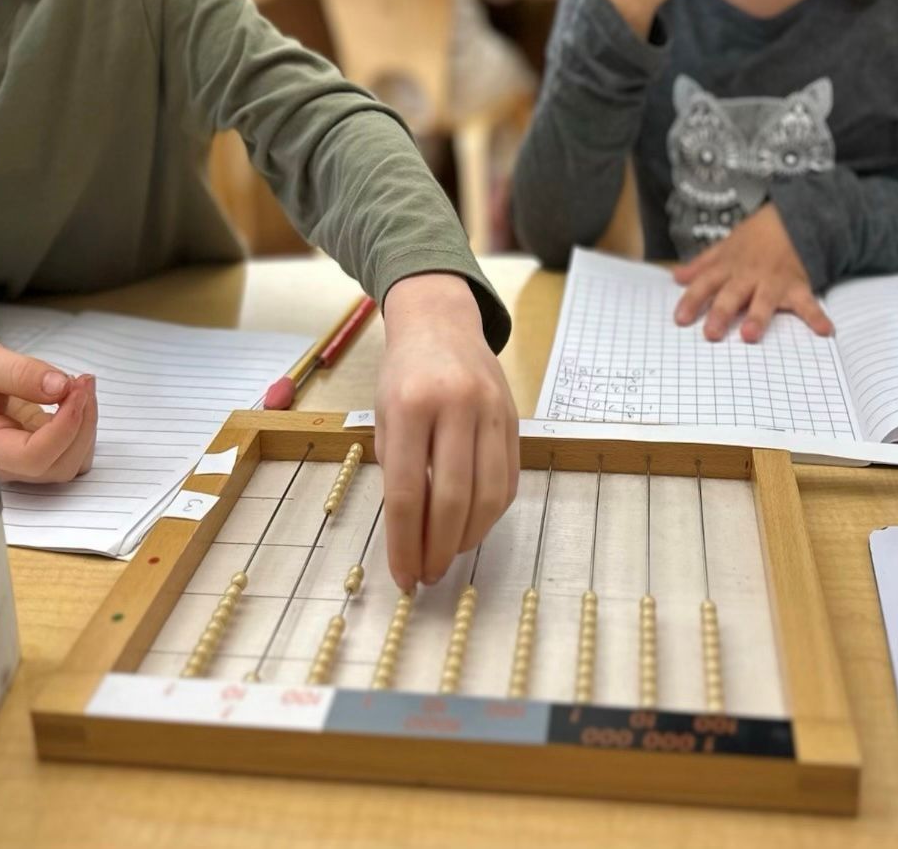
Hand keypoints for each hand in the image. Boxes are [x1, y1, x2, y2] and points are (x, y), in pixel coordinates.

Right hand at [0, 332, 97, 482]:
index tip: (75, 389)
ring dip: (87, 424)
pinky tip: (75, 396)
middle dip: (82, 423)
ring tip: (79, 385)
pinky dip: (84, 424)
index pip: (34, 457)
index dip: (65, 427)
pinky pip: (75, 449)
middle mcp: (4, 461)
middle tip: (82, 381)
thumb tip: (60, 387)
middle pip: (60, 464)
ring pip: (74, 461)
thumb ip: (18, 372)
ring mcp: (24, 458)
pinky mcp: (41, 447)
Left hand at [376, 273, 519, 591]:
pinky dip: (492, 512)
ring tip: (450, 554)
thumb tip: (409, 535)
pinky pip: (509, 479)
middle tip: (428, 574)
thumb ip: (397, 468)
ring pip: (488, 495)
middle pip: (452, 499)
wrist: (442, 322)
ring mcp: (491, 412)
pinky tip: (473, 526)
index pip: (407, 493)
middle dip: (439, 548)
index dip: (405, 543)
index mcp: (410, 407)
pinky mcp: (514, 419)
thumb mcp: (383, 415)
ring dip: (469, 536)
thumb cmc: (404, 373)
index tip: (403, 576)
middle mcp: (455, 407)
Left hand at [672, 204, 834, 342]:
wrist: (794, 219)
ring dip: (758, 317)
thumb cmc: (756, 238)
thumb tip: (676, 277)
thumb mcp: (726, 246)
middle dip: (722, 312)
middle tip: (711, 333)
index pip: (706, 283)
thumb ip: (703, 264)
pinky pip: (808, 303)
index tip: (680, 319)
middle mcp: (749, 275)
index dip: (692, 300)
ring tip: (750, 335)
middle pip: (732, 294)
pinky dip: (817, 316)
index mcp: (729, 266)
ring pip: (764, 299)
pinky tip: (825, 331)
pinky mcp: (797, 286)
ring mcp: (774, 281)